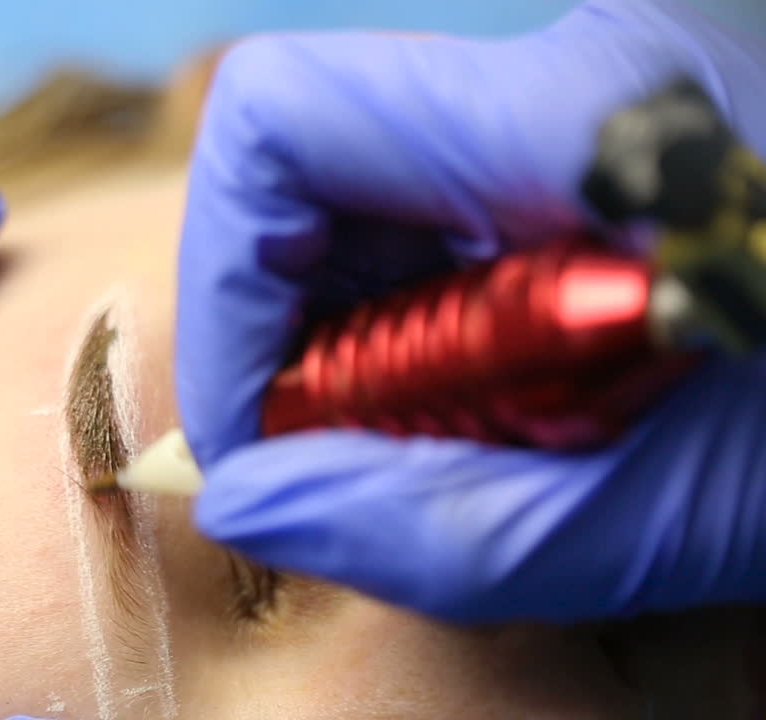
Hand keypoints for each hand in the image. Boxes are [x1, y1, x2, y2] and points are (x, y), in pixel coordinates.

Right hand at [177, 0, 765, 621]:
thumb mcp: (672, 518)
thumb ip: (436, 528)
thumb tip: (246, 500)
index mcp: (585, 118)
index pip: (278, 123)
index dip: (224, 284)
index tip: (262, 430)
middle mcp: (567, 71)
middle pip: (300, 167)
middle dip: (281, 335)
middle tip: (342, 461)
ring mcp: (577, 100)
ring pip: (353, 201)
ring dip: (346, 340)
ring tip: (445, 441)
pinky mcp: (586, 144)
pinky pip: (423, 220)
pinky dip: (411, 328)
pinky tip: (489, 398)